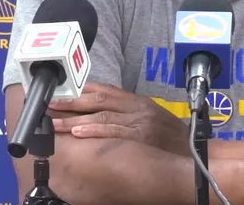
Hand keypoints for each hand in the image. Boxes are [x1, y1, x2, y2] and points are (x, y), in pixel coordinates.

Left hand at [48, 82, 189, 155]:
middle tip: (48, 104)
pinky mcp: (140, 136)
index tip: (59, 92)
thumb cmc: (171, 138)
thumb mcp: (151, 117)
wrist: (195, 152)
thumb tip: (99, 111)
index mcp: (137, 101)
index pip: (104, 90)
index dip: (79, 90)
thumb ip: (128, 112)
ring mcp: (139, 121)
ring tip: (54, 122)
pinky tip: (76, 132)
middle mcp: (137, 107)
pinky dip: (93, 130)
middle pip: (98, 100)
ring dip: (74, 119)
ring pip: (100, 115)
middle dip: (70, 102)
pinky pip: (112, 131)